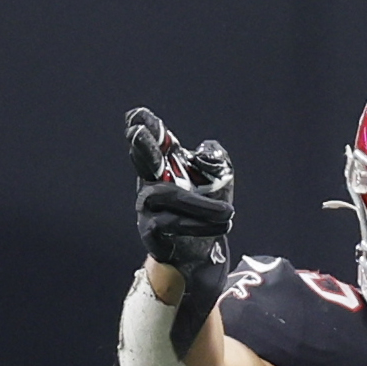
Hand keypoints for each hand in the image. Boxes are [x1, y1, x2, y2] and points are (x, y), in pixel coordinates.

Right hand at [124, 108, 233, 290]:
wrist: (200, 252)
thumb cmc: (206, 210)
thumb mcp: (218, 180)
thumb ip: (216, 160)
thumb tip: (206, 149)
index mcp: (167, 166)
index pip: (157, 143)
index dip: (148, 128)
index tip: (137, 114)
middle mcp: (152, 182)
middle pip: (144, 162)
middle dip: (141, 147)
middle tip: (136, 132)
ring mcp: (148, 207)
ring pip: (169, 197)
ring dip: (202, 205)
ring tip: (229, 213)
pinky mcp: (151, 231)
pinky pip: (173, 223)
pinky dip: (201, 224)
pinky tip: (223, 225)